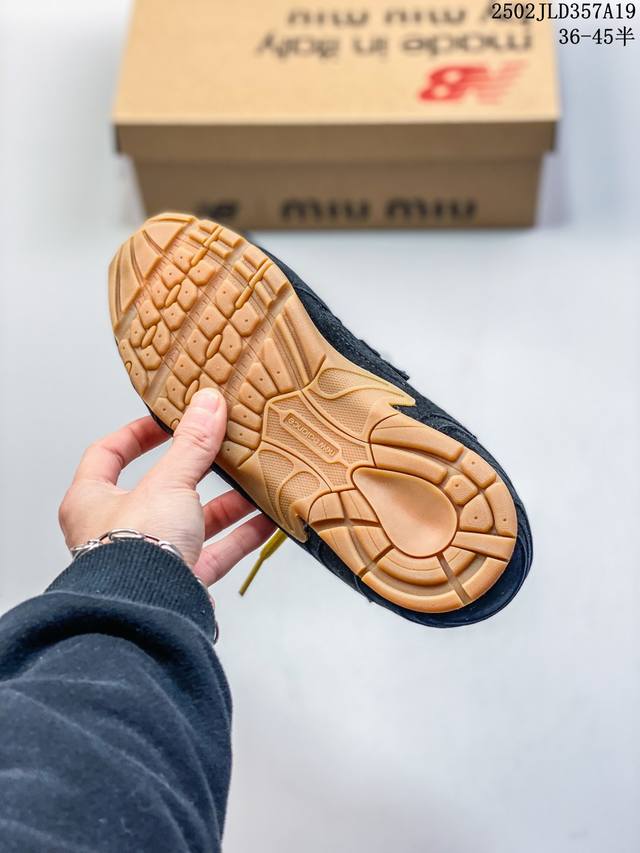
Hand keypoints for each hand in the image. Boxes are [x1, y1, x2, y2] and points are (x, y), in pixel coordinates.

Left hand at [59, 389, 275, 584]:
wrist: (148, 613)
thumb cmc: (134, 552)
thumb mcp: (167, 482)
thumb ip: (192, 444)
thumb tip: (206, 404)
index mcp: (91, 502)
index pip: (107, 455)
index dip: (136, 434)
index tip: (166, 421)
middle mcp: (116, 530)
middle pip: (160, 488)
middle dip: (196, 468)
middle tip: (220, 447)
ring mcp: (150, 557)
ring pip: (192, 521)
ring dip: (226, 502)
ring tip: (253, 480)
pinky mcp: (180, 581)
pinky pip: (215, 552)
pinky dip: (242, 535)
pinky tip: (266, 519)